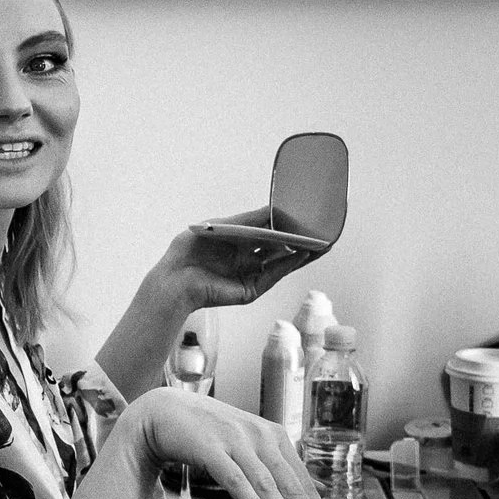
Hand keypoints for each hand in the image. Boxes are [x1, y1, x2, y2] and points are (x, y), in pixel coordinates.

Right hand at [130, 388, 337, 498]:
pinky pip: (236, 480)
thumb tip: (318, 487)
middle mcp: (261, 437)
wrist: (162, 411)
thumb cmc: (207, 432)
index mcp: (274, 437)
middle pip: (291, 487)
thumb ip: (278, 465)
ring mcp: (236, 441)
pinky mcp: (210, 448)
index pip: (302, 482)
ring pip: (268, 487)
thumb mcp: (248, 445)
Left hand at [155, 208, 314, 312]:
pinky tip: (304, 253)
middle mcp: (245, 259)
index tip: (305, 217)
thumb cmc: (188, 251)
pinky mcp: (250, 289)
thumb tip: (275, 209)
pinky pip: (274, 275)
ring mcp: (249, 275)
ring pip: (282, 263)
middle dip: (300, 240)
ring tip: (323, 242)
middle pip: (280, 248)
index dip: (286, 226)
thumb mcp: (221, 226)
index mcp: (237, 243)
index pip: (268, 233)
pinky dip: (290, 264)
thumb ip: (248, 220)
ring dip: (302, 253)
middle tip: (321, 230)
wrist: (175, 278)